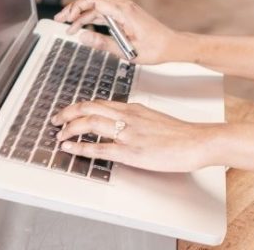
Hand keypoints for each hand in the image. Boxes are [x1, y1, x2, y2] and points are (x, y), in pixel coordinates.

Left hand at [52, 100, 215, 171]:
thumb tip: (124, 122)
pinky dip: (79, 148)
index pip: (99, 103)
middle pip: (89, 108)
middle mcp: (127, 116)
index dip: (79, 107)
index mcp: (133, 108)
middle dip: (67, 113)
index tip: (69, 112)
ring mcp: (128, 133)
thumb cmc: (180, 133)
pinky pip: (98, 148)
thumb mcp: (155, 118)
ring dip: (69, 129)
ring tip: (59, 135)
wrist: (196, 141)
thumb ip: (137, 118)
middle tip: (56, 120)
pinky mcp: (130, 151)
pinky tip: (70, 149)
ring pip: (89, 123)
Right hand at [55, 0, 178, 64]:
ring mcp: (126, 10)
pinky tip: (82, 26)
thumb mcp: (127, 51)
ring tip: (67, 25)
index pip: (94, 2)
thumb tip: (82, 37)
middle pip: (93, 2)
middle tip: (59, 20)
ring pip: (98, 8)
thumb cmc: (155, 48)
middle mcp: (124, 7)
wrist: (172, 45)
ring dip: (82, 15)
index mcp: (124, 11)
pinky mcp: (126, 15)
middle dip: (74, 10)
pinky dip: (92, 18)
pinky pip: (106, 13)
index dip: (76, 8)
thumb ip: (103, 44)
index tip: (65, 19)